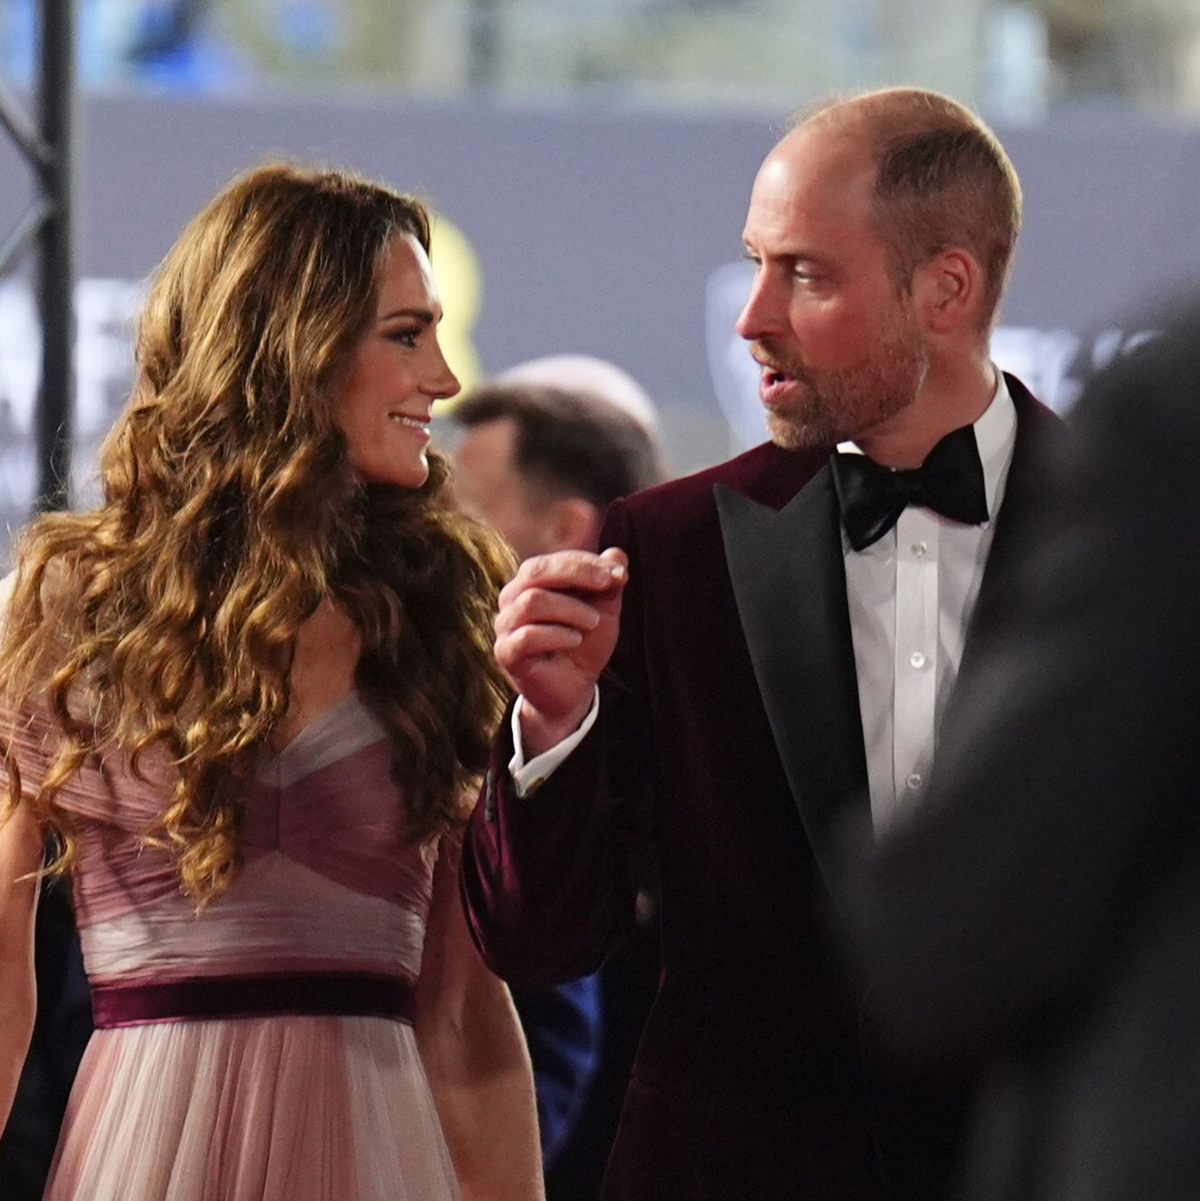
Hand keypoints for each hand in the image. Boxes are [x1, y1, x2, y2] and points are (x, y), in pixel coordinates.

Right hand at [493, 547, 627, 755]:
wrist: (573, 688)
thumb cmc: (584, 642)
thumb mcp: (604, 610)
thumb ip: (609, 583)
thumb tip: (617, 554)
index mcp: (531, 583)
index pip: (552, 561)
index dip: (584, 562)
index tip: (617, 573)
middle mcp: (512, 599)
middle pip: (535, 571)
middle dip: (576, 573)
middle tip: (607, 583)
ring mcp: (505, 626)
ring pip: (531, 602)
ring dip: (571, 609)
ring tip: (593, 622)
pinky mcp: (506, 653)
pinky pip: (527, 636)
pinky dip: (557, 635)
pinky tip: (576, 640)